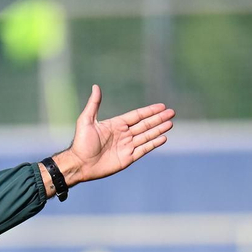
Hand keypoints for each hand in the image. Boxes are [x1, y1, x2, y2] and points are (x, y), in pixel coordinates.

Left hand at [52, 85, 173, 189]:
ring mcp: (126, 147)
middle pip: (145, 125)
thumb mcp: (86, 120)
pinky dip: (153, 144)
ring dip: (159, 130)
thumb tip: (96, 86)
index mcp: (116, 125)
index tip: (162, 106)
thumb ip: (94, 104)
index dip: (149, 111)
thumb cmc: (80, 143)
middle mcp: (123, 135)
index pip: (137, 115)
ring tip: (170, 124)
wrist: (79, 164)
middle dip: (158, 119)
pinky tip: (163, 138)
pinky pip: (143, 149)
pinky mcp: (127, 158)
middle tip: (172, 113)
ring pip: (147, 136)